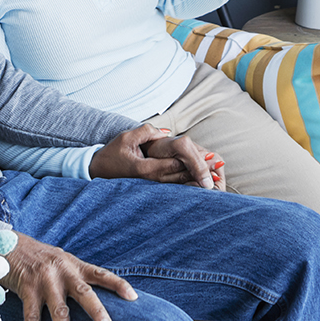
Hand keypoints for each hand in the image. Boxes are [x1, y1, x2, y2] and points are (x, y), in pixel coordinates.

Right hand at [1, 234, 136, 320]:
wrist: (9, 244)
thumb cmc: (40, 258)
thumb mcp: (62, 261)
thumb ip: (77, 276)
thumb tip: (96, 298)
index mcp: (75, 266)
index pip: (101, 274)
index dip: (118, 284)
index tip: (134, 298)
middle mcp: (63, 272)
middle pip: (84, 294)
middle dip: (97, 312)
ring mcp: (45, 281)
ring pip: (58, 312)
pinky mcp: (27, 289)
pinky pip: (31, 318)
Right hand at [88, 125, 225, 187]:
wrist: (97, 171)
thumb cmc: (112, 153)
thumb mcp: (126, 137)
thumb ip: (147, 132)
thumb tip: (166, 133)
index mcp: (146, 169)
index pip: (177, 164)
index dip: (196, 161)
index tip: (213, 158)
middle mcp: (151, 180)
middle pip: (182, 176)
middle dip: (202, 172)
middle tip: (222, 166)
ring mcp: (151, 186)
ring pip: (179, 184)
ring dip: (198, 180)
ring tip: (218, 175)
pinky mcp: (152, 188)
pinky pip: (173, 187)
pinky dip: (188, 184)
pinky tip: (201, 182)